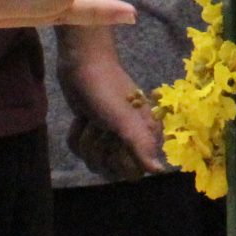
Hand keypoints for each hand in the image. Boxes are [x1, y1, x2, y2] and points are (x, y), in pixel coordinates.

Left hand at [60, 33, 168, 175]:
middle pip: (109, 169)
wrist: (82, 63)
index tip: (114, 141)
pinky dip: (76, 135)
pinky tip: (81, 119)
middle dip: (98, 149)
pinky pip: (80, 150)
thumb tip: (158, 171)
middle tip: (100, 125)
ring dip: (85, 141)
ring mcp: (110, 136)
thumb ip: (141, 146)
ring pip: (92, 160)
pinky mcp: (93, 131)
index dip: (118, 161)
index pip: (132, 172)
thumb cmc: (106, 90)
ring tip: (90, 120)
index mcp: (146, 137)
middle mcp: (132, 139)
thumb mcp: (124, 120)